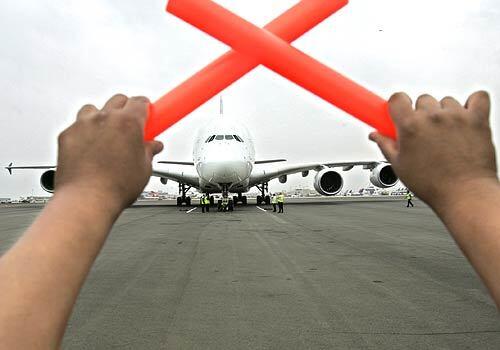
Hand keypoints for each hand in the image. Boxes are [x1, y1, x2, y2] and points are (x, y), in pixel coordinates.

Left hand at [55, 94, 162, 212]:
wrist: (86, 200)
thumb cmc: (115, 187)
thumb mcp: (144, 169)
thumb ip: (148, 152)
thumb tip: (153, 147)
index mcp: (129, 123)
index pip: (140, 102)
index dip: (146, 108)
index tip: (147, 114)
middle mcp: (105, 118)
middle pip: (118, 100)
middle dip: (126, 109)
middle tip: (130, 127)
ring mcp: (84, 124)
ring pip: (95, 109)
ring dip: (103, 117)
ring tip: (107, 136)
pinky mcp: (67, 135)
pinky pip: (77, 125)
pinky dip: (84, 132)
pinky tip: (90, 149)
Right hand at [369, 91, 496, 209]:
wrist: (464, 194)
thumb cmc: (433, 184)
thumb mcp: (400, 166)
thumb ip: (386, 145)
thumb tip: (376, 135)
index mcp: (410, 126)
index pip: (397, 99)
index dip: (397, 105)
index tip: (399, 111)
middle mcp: (432, 117)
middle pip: (422, 100)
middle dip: (421, 114)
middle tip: (424, 133)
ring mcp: (456, 117)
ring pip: (446, 101)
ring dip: (444, 113)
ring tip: (445, 134)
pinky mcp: (477, 119)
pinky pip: (478, 98)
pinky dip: (473, 104)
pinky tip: (466, 116)